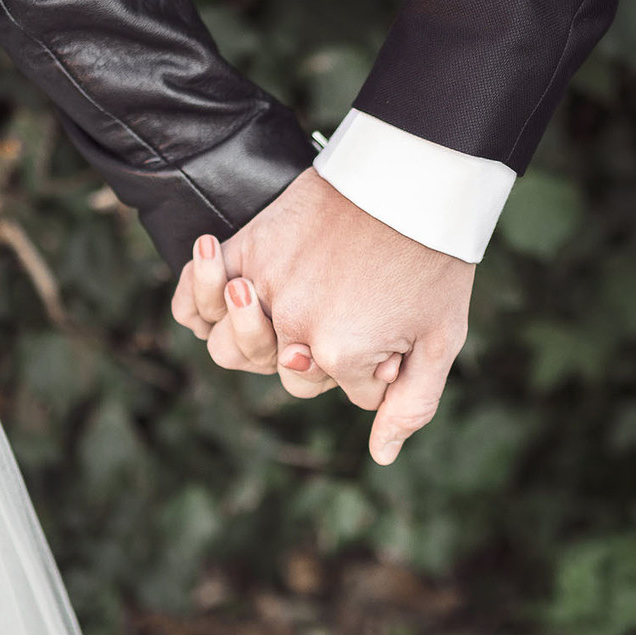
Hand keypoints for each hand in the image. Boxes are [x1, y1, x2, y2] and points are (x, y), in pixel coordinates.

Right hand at [169, 170, 472, 463]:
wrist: (413, 179)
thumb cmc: (434, 258)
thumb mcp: (440, 339)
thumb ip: (410, 404)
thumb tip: (380, 456)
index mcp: (339, 356)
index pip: (346, 389)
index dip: (376, 365)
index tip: (396, 325)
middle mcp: (293, 327)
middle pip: (285, 373)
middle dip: (319, 356)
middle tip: (350, 310)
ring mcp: (264, 288)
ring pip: (228, 344)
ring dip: (249, 334)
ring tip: (265, 302)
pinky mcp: (246, 248)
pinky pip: (195, 291)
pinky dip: (196, 298)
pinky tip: (219, 286)